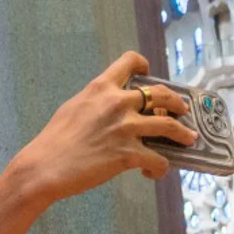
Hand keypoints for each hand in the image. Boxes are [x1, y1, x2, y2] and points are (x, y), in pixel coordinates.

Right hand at [19, 52, 195, 201]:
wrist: (44, 167)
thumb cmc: (52, 142)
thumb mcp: (71, 109)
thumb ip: (93, 103)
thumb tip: (105, 107)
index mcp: (100, 88)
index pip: (129, 61)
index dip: (142, 64)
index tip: (147, 72)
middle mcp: (117, 103)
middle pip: (161, 93)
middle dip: (176, 102)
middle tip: (182, 110)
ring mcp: (126, 128)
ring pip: (170, 126)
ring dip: (183, 133)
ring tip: (189, 138)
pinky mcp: (129, 154)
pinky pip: (158, 160)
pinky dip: (160, 168)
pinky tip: (154, 172)